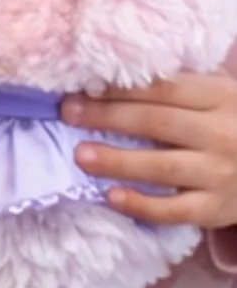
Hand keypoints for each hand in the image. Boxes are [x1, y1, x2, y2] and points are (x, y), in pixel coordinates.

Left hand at [66, 72, 236, 227]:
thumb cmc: (235, 123)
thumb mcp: (220, 95)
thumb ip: (181, 85)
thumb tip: (110, 77)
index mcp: (222, 97)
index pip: (166, 88)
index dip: (122, 88)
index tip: (83, 87)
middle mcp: (223, 134)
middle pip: (158, 122)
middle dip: (108, 117)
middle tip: (67, 113)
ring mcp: (221, 173)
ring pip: (163, 166)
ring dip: (118, 161)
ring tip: (80, 155)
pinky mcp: (216, 209)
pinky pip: (175, 210)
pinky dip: (142, 205)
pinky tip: (111, 196)